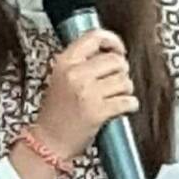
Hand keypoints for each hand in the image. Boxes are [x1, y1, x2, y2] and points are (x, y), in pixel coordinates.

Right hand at [35, 29, 136, 160]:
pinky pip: (128, 101)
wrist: (48, 141)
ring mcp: (87, 93)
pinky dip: (129, 105)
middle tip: (114, 82)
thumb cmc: (55, 113)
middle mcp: (75, 74)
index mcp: (64, 63)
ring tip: (114, 97)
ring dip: (125, 90)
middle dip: (121, 72)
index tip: (118, 50)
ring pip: (125, 81)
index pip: (94, 37)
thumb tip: (111, 52)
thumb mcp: (60, 78)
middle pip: (116, 61)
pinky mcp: (98, 111)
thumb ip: (81, 62)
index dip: (113, 41)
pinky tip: (120, 108)